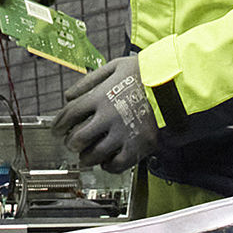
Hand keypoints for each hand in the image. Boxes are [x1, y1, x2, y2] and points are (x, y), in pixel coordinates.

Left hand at [53, 55, 158, 172]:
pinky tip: (107, 162)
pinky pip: (117, 164)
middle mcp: (108, 117)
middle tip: (72, 144)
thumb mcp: (115, 66)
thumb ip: (90, 80)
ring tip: (85, 157)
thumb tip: (68, 95)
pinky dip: (108, 166)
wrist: (175, 84)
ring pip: (94, 154)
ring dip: (86, 158)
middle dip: (71, 143)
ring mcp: (123, 133)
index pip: (69, 114)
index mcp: (100, 96)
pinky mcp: (138, 146)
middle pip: (78, 138)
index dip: (59, 125)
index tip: (57, 130)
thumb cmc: (146, 72)